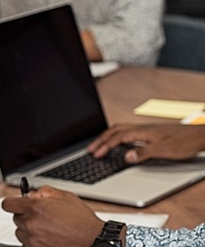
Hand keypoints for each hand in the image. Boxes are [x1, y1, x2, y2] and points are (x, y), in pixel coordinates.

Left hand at [2, 186, 106, 246]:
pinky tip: (48, 238)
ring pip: (21, 233)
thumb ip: (43, 192)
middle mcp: (31, 224)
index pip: (7, 204)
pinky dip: (35, 242)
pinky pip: (28, 245)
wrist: (95, 241)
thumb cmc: (82, 221)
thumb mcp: (64, 196)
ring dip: (29, 230)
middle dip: (25, 215)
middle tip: (41, 217)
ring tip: (47, 229)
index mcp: (34, 207)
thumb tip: (31, 194)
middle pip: (16, 218)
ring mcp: (34, 240)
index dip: (13, 202)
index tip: (17, 204)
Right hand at [89, 121, 204, 162]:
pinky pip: (126, 131)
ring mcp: (145, 129)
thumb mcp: (164, 151)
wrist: (198, 135)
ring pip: (119, 129)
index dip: (104, 145)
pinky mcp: (149, 132)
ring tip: (99, 144)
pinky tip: (119, 141)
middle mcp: (141, 128)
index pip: (117, 137)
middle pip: (114, 131)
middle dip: (100, 140)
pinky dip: (117, 135)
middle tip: (90, 149)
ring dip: (107, 136)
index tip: (95, 153)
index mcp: (141, 132)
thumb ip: (143, 154)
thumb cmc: (183, 142)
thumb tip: (126, 157)